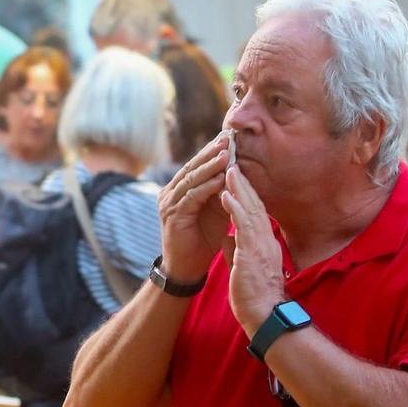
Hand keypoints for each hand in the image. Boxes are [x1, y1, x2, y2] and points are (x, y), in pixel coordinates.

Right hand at [158, 132, 231, 284]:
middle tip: (228, 138)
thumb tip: (238, 170)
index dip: (211, 151)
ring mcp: (169, 203)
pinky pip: (192, 196)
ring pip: (192, 179)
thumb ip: (223, 192)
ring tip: (226, 153)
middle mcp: (170, 193)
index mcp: (179, 189)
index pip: (196, 165)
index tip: (229, 137)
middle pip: (192, 167)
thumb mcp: (216, 211)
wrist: (187, 268)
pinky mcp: (173, 215)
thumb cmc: (203, 240)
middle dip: (211, 152)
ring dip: (210, 165)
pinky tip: (220, 177)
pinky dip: (207, 186)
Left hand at [217, 164, 287, 337]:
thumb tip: (227, 241)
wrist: (264, 316)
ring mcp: (261, 245)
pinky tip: (226, 194)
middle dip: (243, 183)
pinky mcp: (253, 253)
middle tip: (233, 163)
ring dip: (239, 188)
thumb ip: (236, 252)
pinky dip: (236, 207)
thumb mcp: (243, 268)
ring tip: (229, 169)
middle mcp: (265, 241)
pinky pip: (244, 225)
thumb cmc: (254, 297)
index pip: (255, 214)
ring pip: (251, 210)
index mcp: (263, 244)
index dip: (246, 195)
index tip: (235, 178)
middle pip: (256, 205)